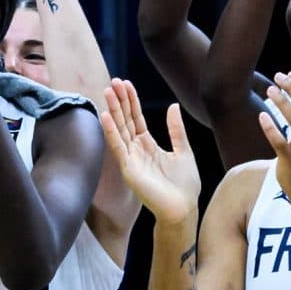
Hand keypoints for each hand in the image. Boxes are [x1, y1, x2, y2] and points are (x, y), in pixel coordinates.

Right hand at [99, 79, 202, 227]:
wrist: (183, 208)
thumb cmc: (185, 185)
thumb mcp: (183, 151)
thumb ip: (176, 130)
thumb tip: (172, 106)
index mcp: (148, 145)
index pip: (136, 118)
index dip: (131, 101)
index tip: (125, 83)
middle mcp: (136, 150)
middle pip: (125, 121)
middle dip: (119, 101)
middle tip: (113, 81)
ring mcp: (131, 159)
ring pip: (119, 130)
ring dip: (113, 111)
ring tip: (108, 92)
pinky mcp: (128, 169)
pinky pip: (118, 147)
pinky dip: (111, 132)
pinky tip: (106, 116)